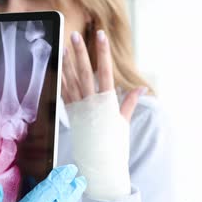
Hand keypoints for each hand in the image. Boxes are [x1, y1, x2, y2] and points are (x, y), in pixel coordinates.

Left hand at [61, 30, 145, 200]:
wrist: (100, 166)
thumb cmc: (114, 146)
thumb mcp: (123, 123)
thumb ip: (129, 103)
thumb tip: (143, 88)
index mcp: (106, 102)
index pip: (105, 72)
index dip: (102, 52)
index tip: (101, 36)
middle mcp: (91, 103)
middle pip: (84, 72)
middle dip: (80, 53)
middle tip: (75, 35)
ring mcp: (79, 109)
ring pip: (71, 81)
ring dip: (67, 63)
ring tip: (65, 47)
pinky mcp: (71, 116)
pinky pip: (64, 94)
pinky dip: (61, 81)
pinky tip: (58, 69)